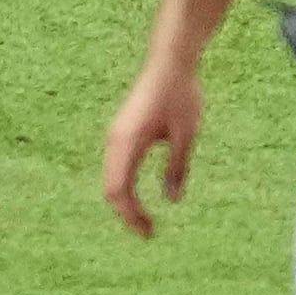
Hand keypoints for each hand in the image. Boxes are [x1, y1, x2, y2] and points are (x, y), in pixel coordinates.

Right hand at [101, 59, 203, 235]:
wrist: (169, 62)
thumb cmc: (180, 94)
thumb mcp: (185, 135)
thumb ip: (177, 168)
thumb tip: (172, 200)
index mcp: (127, 142)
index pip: (119, 191)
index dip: (132, 215)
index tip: (150, 232)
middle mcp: (115, 141)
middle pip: (110, 189)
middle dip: (127, 214)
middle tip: (149, 233)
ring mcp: (115, 137)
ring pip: (111, 180)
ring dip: (125, 202)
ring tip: (145, 220)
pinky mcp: (121, 133)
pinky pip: (116, 168)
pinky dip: (125, 188)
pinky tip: (140, 197)